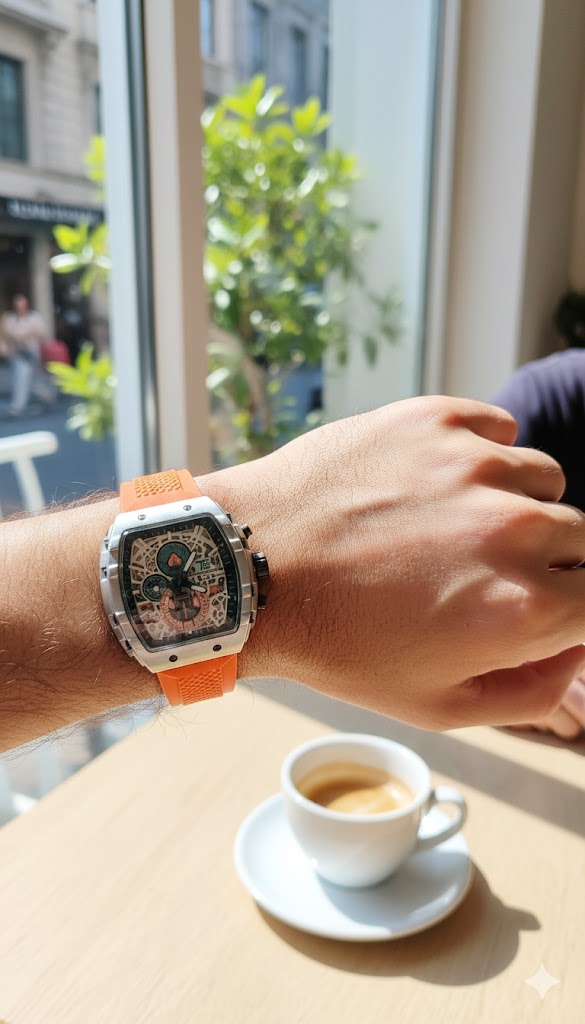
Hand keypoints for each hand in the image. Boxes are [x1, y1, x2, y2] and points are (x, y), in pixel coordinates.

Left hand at [199, 396, 584, 729]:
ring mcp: (476, 464)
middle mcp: (514, 528)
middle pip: (578, 539)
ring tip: (450, 526)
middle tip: (478, 573)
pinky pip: (498, 430)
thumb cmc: (337, 644)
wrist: (252, 567)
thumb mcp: (436, 705)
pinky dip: (481, 456)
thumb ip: (531, 693)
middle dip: (546, 562)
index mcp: (523, 608)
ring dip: (515, 505)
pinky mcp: (437, 419)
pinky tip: (433, 484)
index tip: (537, 607)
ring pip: (543, 480)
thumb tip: (572, 655)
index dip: (570, 609)